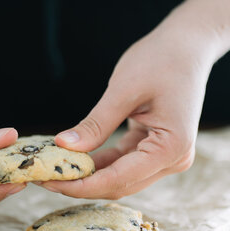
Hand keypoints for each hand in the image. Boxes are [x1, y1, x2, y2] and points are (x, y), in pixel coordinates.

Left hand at [42, 24, 217, 198]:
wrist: (187, 46)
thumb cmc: (160, 60)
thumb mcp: (123, 91)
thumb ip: (95, 124)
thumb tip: (62, 146)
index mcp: (171, 147)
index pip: (119, 179)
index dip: (81, 185)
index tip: (48, 180)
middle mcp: (174, 160)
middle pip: (119, 184)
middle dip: (81, 183)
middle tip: (42, 176)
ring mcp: (167, 157)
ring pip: (120, 178)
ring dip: (88, 176)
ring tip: (53, 168)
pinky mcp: (157, 149)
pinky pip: (123, 164)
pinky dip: (99, 163)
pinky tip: (73, 158)